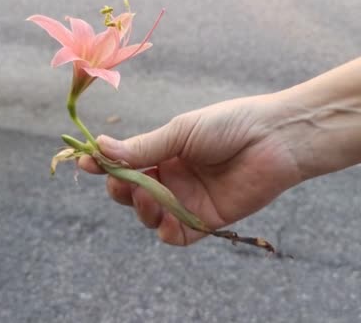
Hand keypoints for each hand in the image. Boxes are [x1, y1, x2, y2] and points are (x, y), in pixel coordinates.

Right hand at [79, 93, 304, 245]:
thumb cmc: (229, 125)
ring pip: (150, 216)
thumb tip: (99, 148)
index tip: (86, 162)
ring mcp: (189, 199)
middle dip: (120, 188)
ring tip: (146, 194)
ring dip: (140, 209)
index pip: (127, 163)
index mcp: (166, 152)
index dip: (105, 165)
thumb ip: (143, 147)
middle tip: (120, 180)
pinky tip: (164, 217)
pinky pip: (176, 235)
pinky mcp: (207, 221)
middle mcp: (173, 177)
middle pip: (133, 192)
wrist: (275, 139)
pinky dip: (165, 230)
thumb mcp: (181, 132)